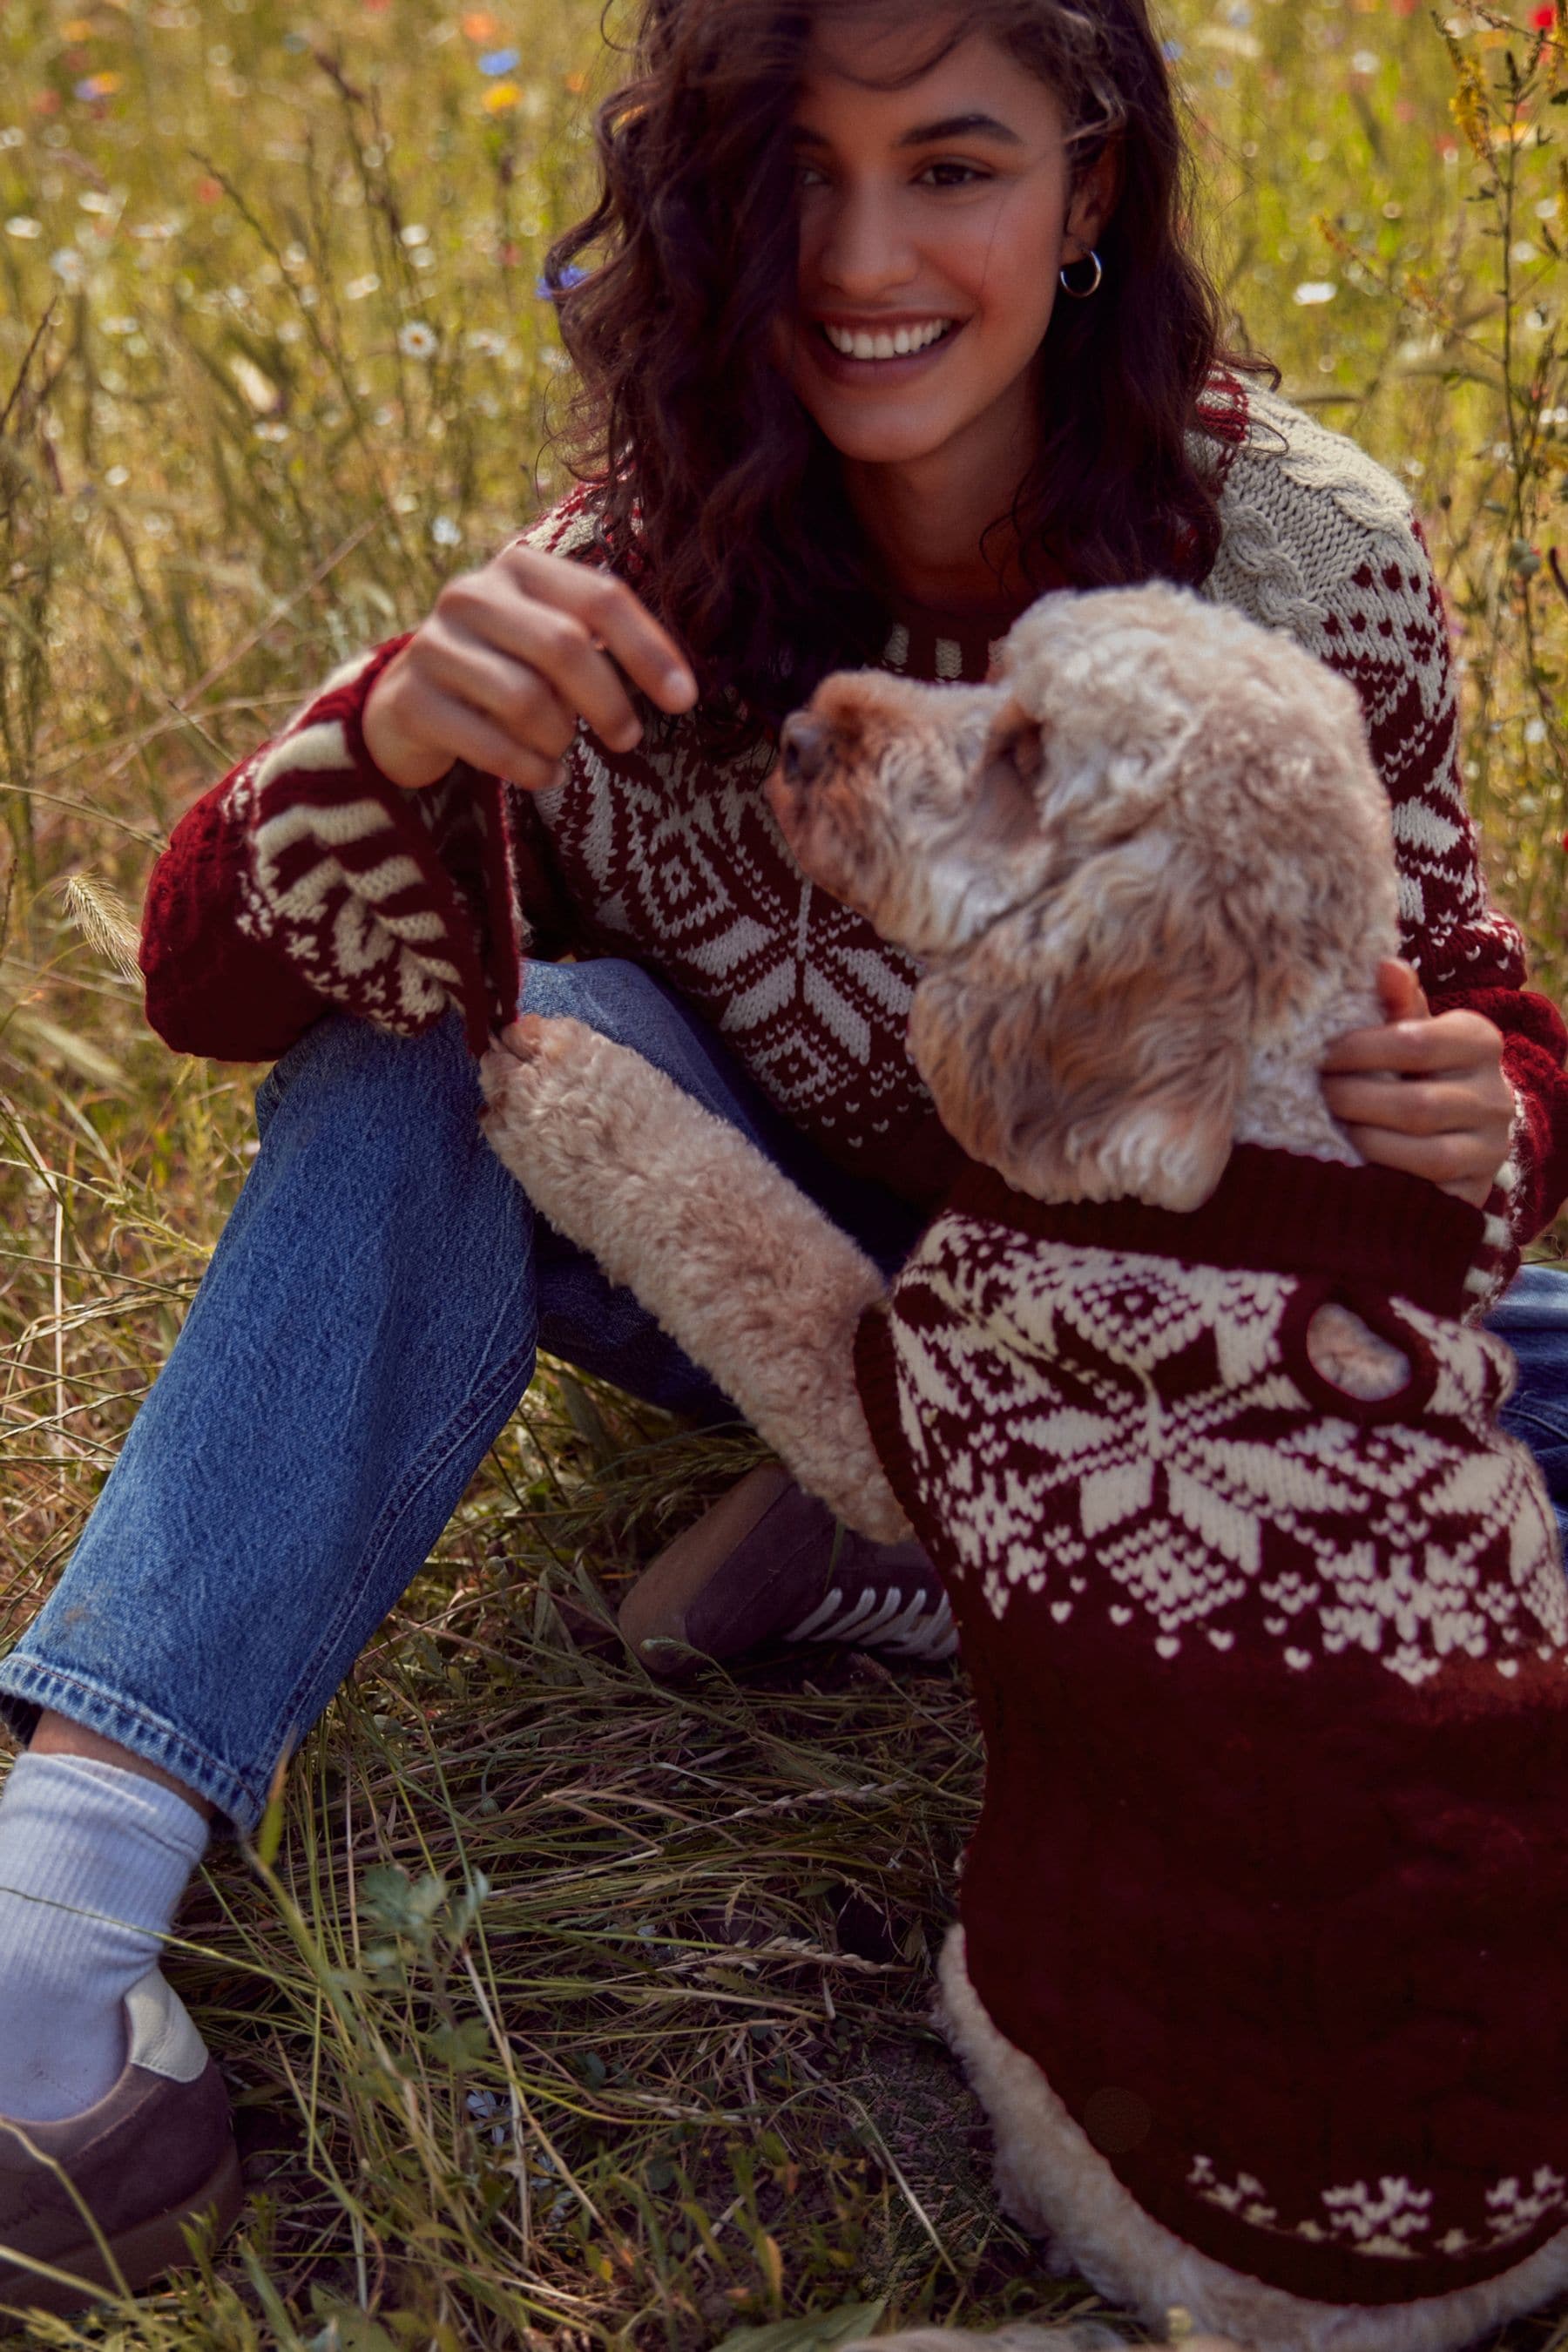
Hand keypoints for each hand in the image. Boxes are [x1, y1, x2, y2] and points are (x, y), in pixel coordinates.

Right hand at [362, 540, 697, 791]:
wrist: (410, 706)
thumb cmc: (506, 672)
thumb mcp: (551, 644)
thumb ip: (601, 646)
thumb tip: (678, 688)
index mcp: (519, 568)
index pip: (600, 599)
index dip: (649, 650)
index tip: (684, 701)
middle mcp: (472, 594)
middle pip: (565, 646)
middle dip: (609, 702)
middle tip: (628, 739)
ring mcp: (433, 644)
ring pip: (527, 700)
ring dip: (560, 736)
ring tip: (560, 746)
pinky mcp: (411, 700)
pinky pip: (492, 746)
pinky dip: (532, 770)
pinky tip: (546, 775)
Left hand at [1320, 959, 1512, 1206]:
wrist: (1457, 1126)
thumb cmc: (1418, 1067)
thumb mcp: (1411, 1030)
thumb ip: (1396, 1003)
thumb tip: (1382, 965)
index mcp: (1480, 1041)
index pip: (1416, 1043)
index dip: (1359, 1050)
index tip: (1322, 1056)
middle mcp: (1495, 1097)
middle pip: (1417, 1106)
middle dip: (1356, 1100)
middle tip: (1319, 1094)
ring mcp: (1490, 1150)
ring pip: (1426, 1155)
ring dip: (1367, 1142)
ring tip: (1333, 1127)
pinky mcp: (1474, 1195)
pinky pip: (1430, 1195)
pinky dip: (1387, 1181)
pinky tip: (1353, 1166)